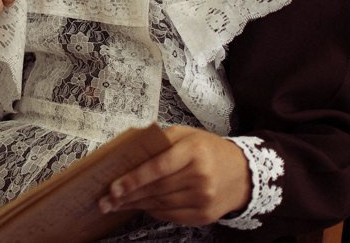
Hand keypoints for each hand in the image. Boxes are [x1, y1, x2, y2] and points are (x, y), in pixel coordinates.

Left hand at [98, 126, 250, 225]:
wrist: (243, 173)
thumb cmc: (208, 149)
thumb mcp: (187, 135)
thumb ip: (159, 141)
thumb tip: (129, 152)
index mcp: (194, 151)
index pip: (158, 167)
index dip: (134, 178)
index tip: (113, 187)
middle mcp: (200, 176)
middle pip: (156, 189)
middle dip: (127, 195)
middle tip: (105, 200)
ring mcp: (204, 198)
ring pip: (161, 205)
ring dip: (136, 205)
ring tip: (116, 204)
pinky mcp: (204, 215)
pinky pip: (171, 215)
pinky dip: (153, 211)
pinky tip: (140, 207)